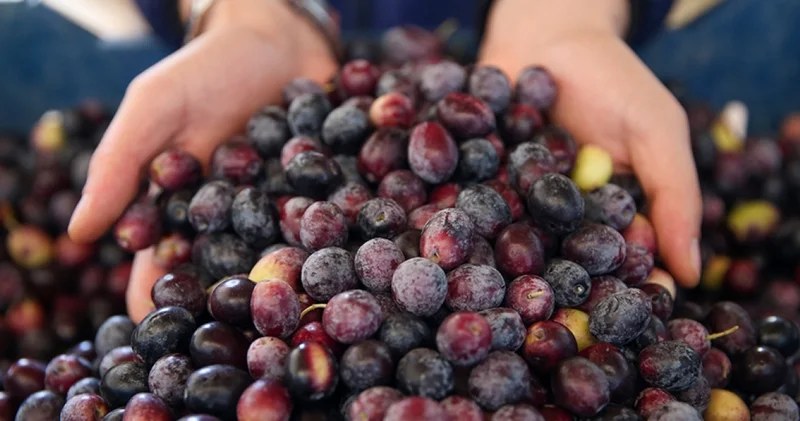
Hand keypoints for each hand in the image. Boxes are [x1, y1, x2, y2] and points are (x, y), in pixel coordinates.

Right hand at [68, 0, 337, 322]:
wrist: (274, 38)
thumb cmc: (203, 70)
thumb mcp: (154, 107)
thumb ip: (120, 164)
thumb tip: (79, 232)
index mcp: (185, 208)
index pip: (165, 261)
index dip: (160, 291)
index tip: (159, 322)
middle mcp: (235, 219)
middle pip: (225, 270)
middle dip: (226, 299)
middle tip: (229, 330)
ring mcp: (282, 209)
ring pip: (278, 255)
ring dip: (283, 279)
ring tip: (287, 307)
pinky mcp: (324, 193)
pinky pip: (329, 219)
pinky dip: (333, 234)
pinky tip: (340, 258)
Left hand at [479, 0, 701, 287]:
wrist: (549, 35)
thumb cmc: (613, 80)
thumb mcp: (657, 130)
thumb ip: (675, 194)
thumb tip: (691, 276)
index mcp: (606, 219)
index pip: (615, 266)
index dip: (619, 289)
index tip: (620, 307)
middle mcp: (558, 221)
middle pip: (558, 267)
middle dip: (556, 286)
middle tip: (553, 309)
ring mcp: (514, 204)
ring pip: (510, 245)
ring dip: (503, 263)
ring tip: (502, 281)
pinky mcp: (476, 182)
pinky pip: (468, 205)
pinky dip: (461, 216)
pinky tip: (454, 231)